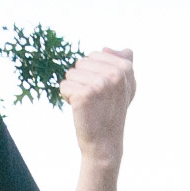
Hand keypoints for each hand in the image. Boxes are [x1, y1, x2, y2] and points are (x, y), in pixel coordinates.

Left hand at [59, 48, 137, 162]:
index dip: (93, 72)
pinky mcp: (85, 94)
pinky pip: (64, 86)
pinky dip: (67, 98)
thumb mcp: (124, 86)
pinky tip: (80, 110)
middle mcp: (115, 74)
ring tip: (88, 105)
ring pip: (70, 74)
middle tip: (95, 99)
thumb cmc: (112, 112)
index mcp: (125, 67)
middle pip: (81, 62)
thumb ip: (121, 64)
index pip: (94, 55)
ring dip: (74, 89)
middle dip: (82, 80)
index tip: (105, 91)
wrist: (105, 142)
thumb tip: (107, 48)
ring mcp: (101, 84)